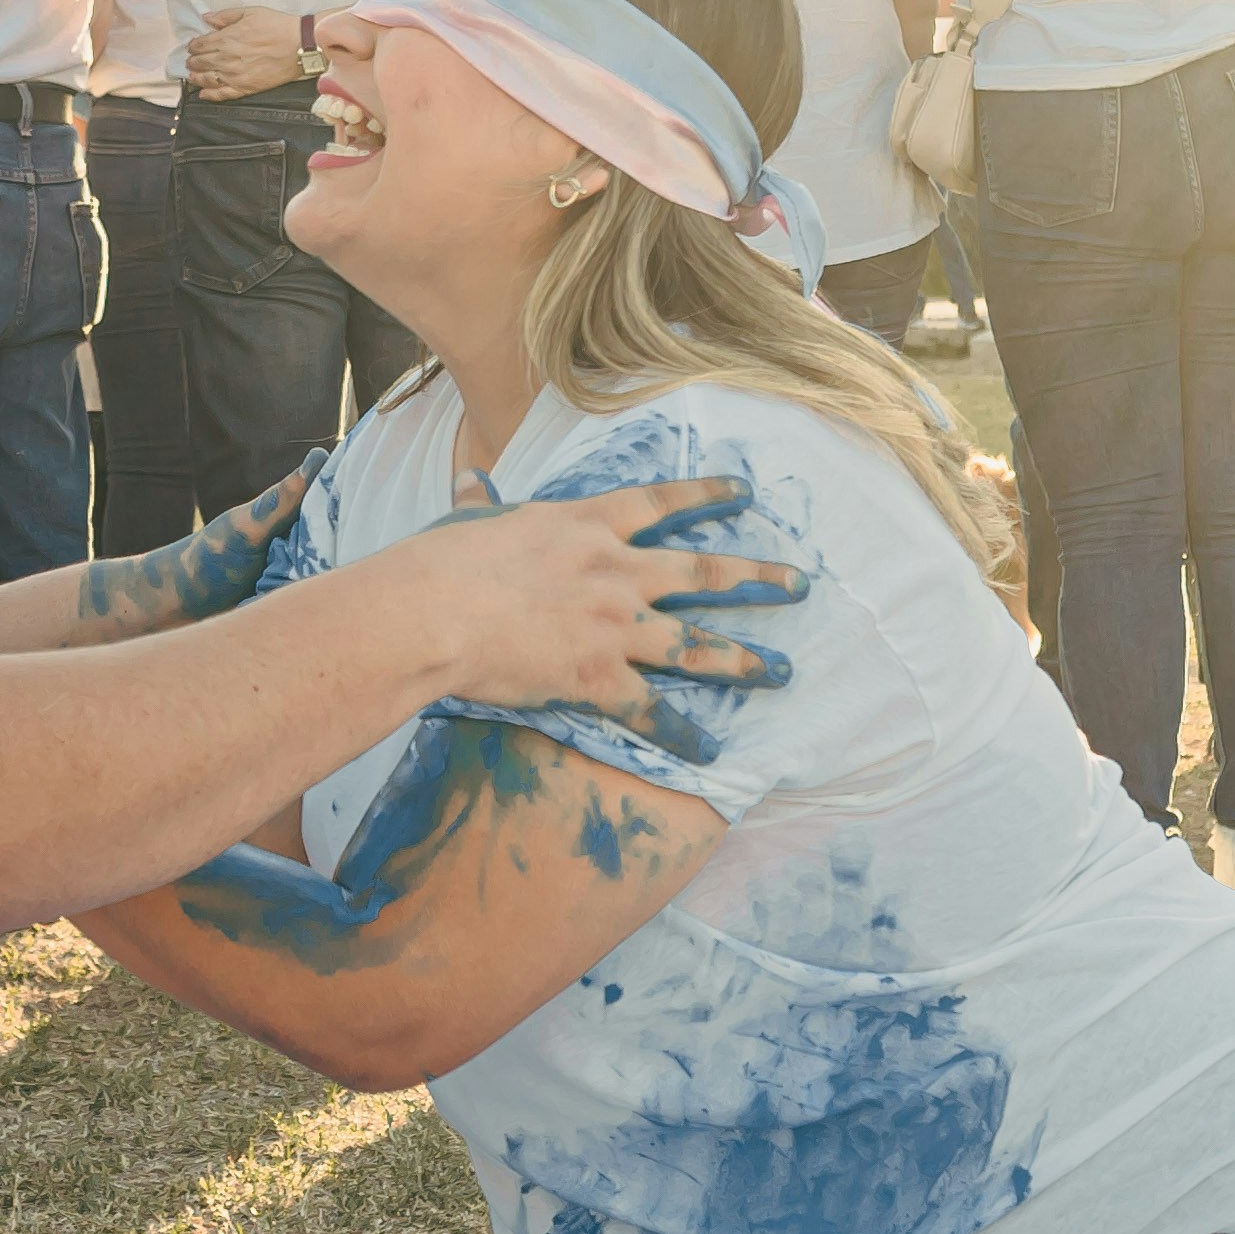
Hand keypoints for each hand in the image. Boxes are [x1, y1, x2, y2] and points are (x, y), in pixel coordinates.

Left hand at [179, 4, 308, 100]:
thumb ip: (226, 16)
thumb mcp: (250, 12)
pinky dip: (210, 95)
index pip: (200, 45)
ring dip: (196, 78)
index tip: (192, 46)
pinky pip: (223, 94)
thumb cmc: (277, 26)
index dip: (194, 46)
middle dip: (192, 61)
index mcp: (226, 39)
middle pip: (200, 62)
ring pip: (207, 79)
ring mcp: (235, 76)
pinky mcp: (246, 88)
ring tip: (192, 76)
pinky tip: (203, 95)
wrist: (300, 45)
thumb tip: (206, 18)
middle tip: (190, 61)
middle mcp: (226, 59)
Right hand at [411, 472, 801, 724]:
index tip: (746, 494)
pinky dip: (681, 734)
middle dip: (756, 578)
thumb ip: (480, 502)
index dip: (708, 497)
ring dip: (742, 659)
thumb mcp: (468, 521)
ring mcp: (614, 625)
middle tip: (799, 583)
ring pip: (695, 644)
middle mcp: (615, 571)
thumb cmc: (443, 562)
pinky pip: (651, 709)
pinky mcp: (598, 676)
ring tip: (780, 670)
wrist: (435, 610)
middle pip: (702, 572)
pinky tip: (708, 752)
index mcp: (587, 525)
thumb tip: (468, 481)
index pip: (661, 503)